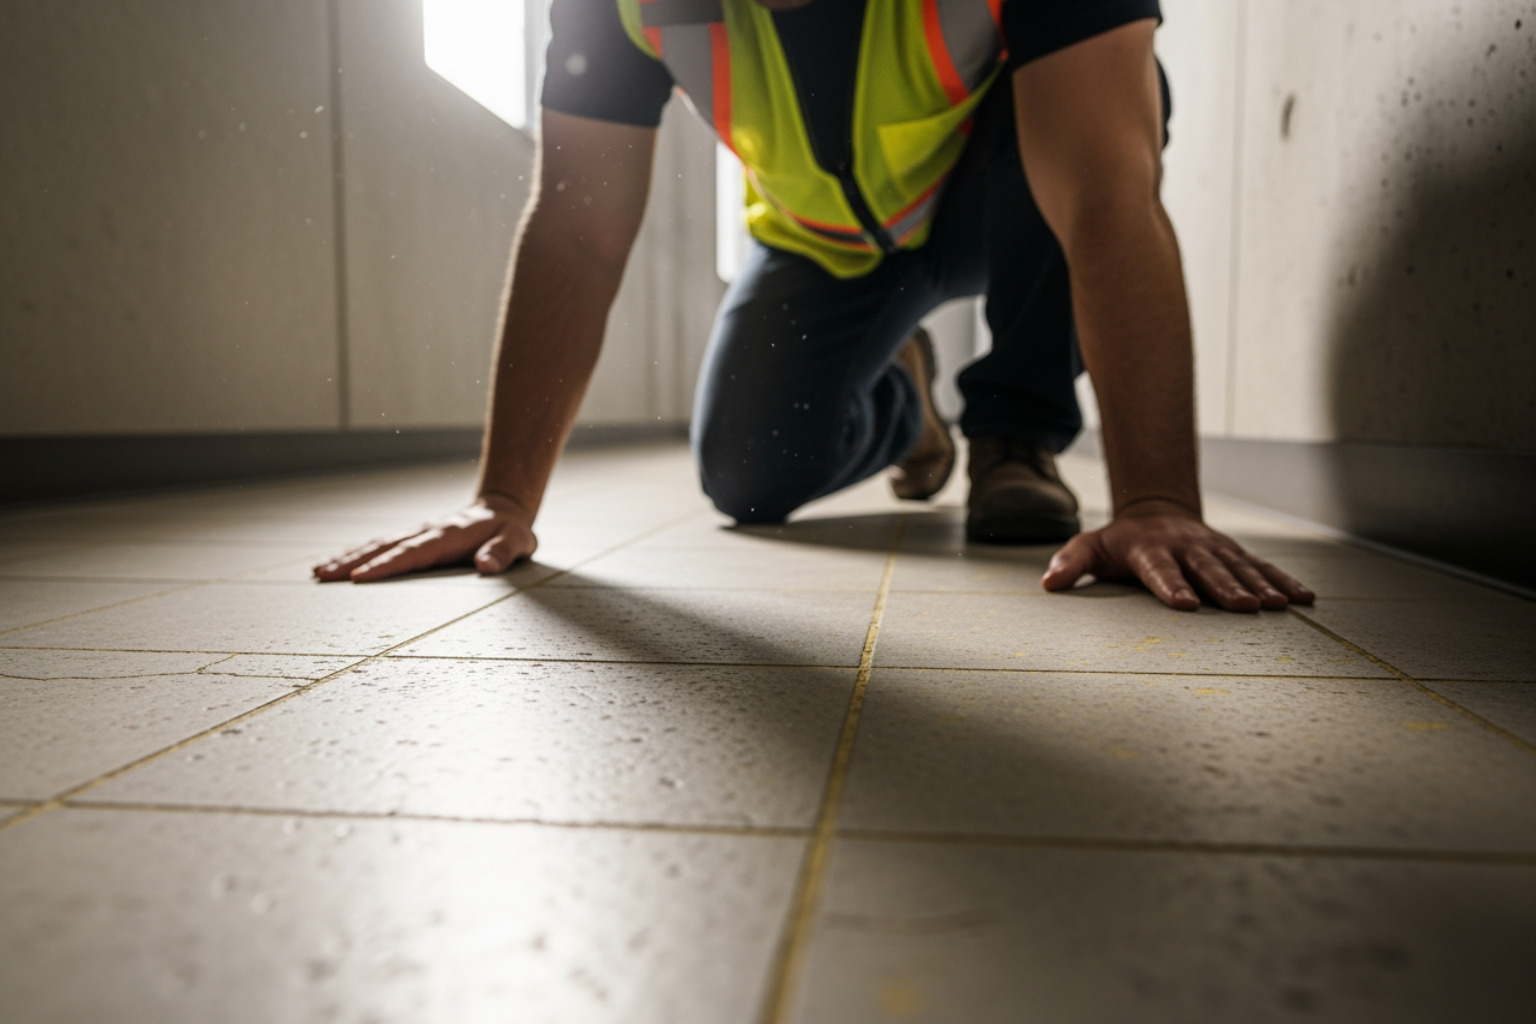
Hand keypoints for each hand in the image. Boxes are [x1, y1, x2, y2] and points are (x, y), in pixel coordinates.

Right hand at [312, 493, 536, 582]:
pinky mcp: (412, 538)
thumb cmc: (509, 531)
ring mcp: (416, 533)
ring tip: (319, 572)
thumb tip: (486, 566)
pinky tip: (336, 563)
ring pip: (377, 544)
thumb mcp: (518, 541)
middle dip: (353, 561)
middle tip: (323, 576)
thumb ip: (503, 552)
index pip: (413, 553)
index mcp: (448, 536)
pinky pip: (380, 545)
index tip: (359, 578)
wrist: (501, 511)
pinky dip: (356, 553)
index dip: (386, 565)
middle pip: (385, 547)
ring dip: (348, 557)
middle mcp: (426, 532)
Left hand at [1041, 500, 1314, 611]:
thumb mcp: (1090, 547)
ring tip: (1280, 606)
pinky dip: (1284, 580)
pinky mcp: (1235, 554)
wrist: (1155, 513)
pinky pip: (1262, 566)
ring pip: (1241, 568)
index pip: (1160, 571)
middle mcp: (1187, 548)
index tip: (1185, 604)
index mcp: (1151, 550)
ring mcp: (1214, 549)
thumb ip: (1070, 563)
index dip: (1171, 586)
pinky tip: (1305, 598)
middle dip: (1226, 587)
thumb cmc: (1120, 542)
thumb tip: (1049, 583)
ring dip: (1262, 586)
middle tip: (1244, 607)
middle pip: (1208, 570)